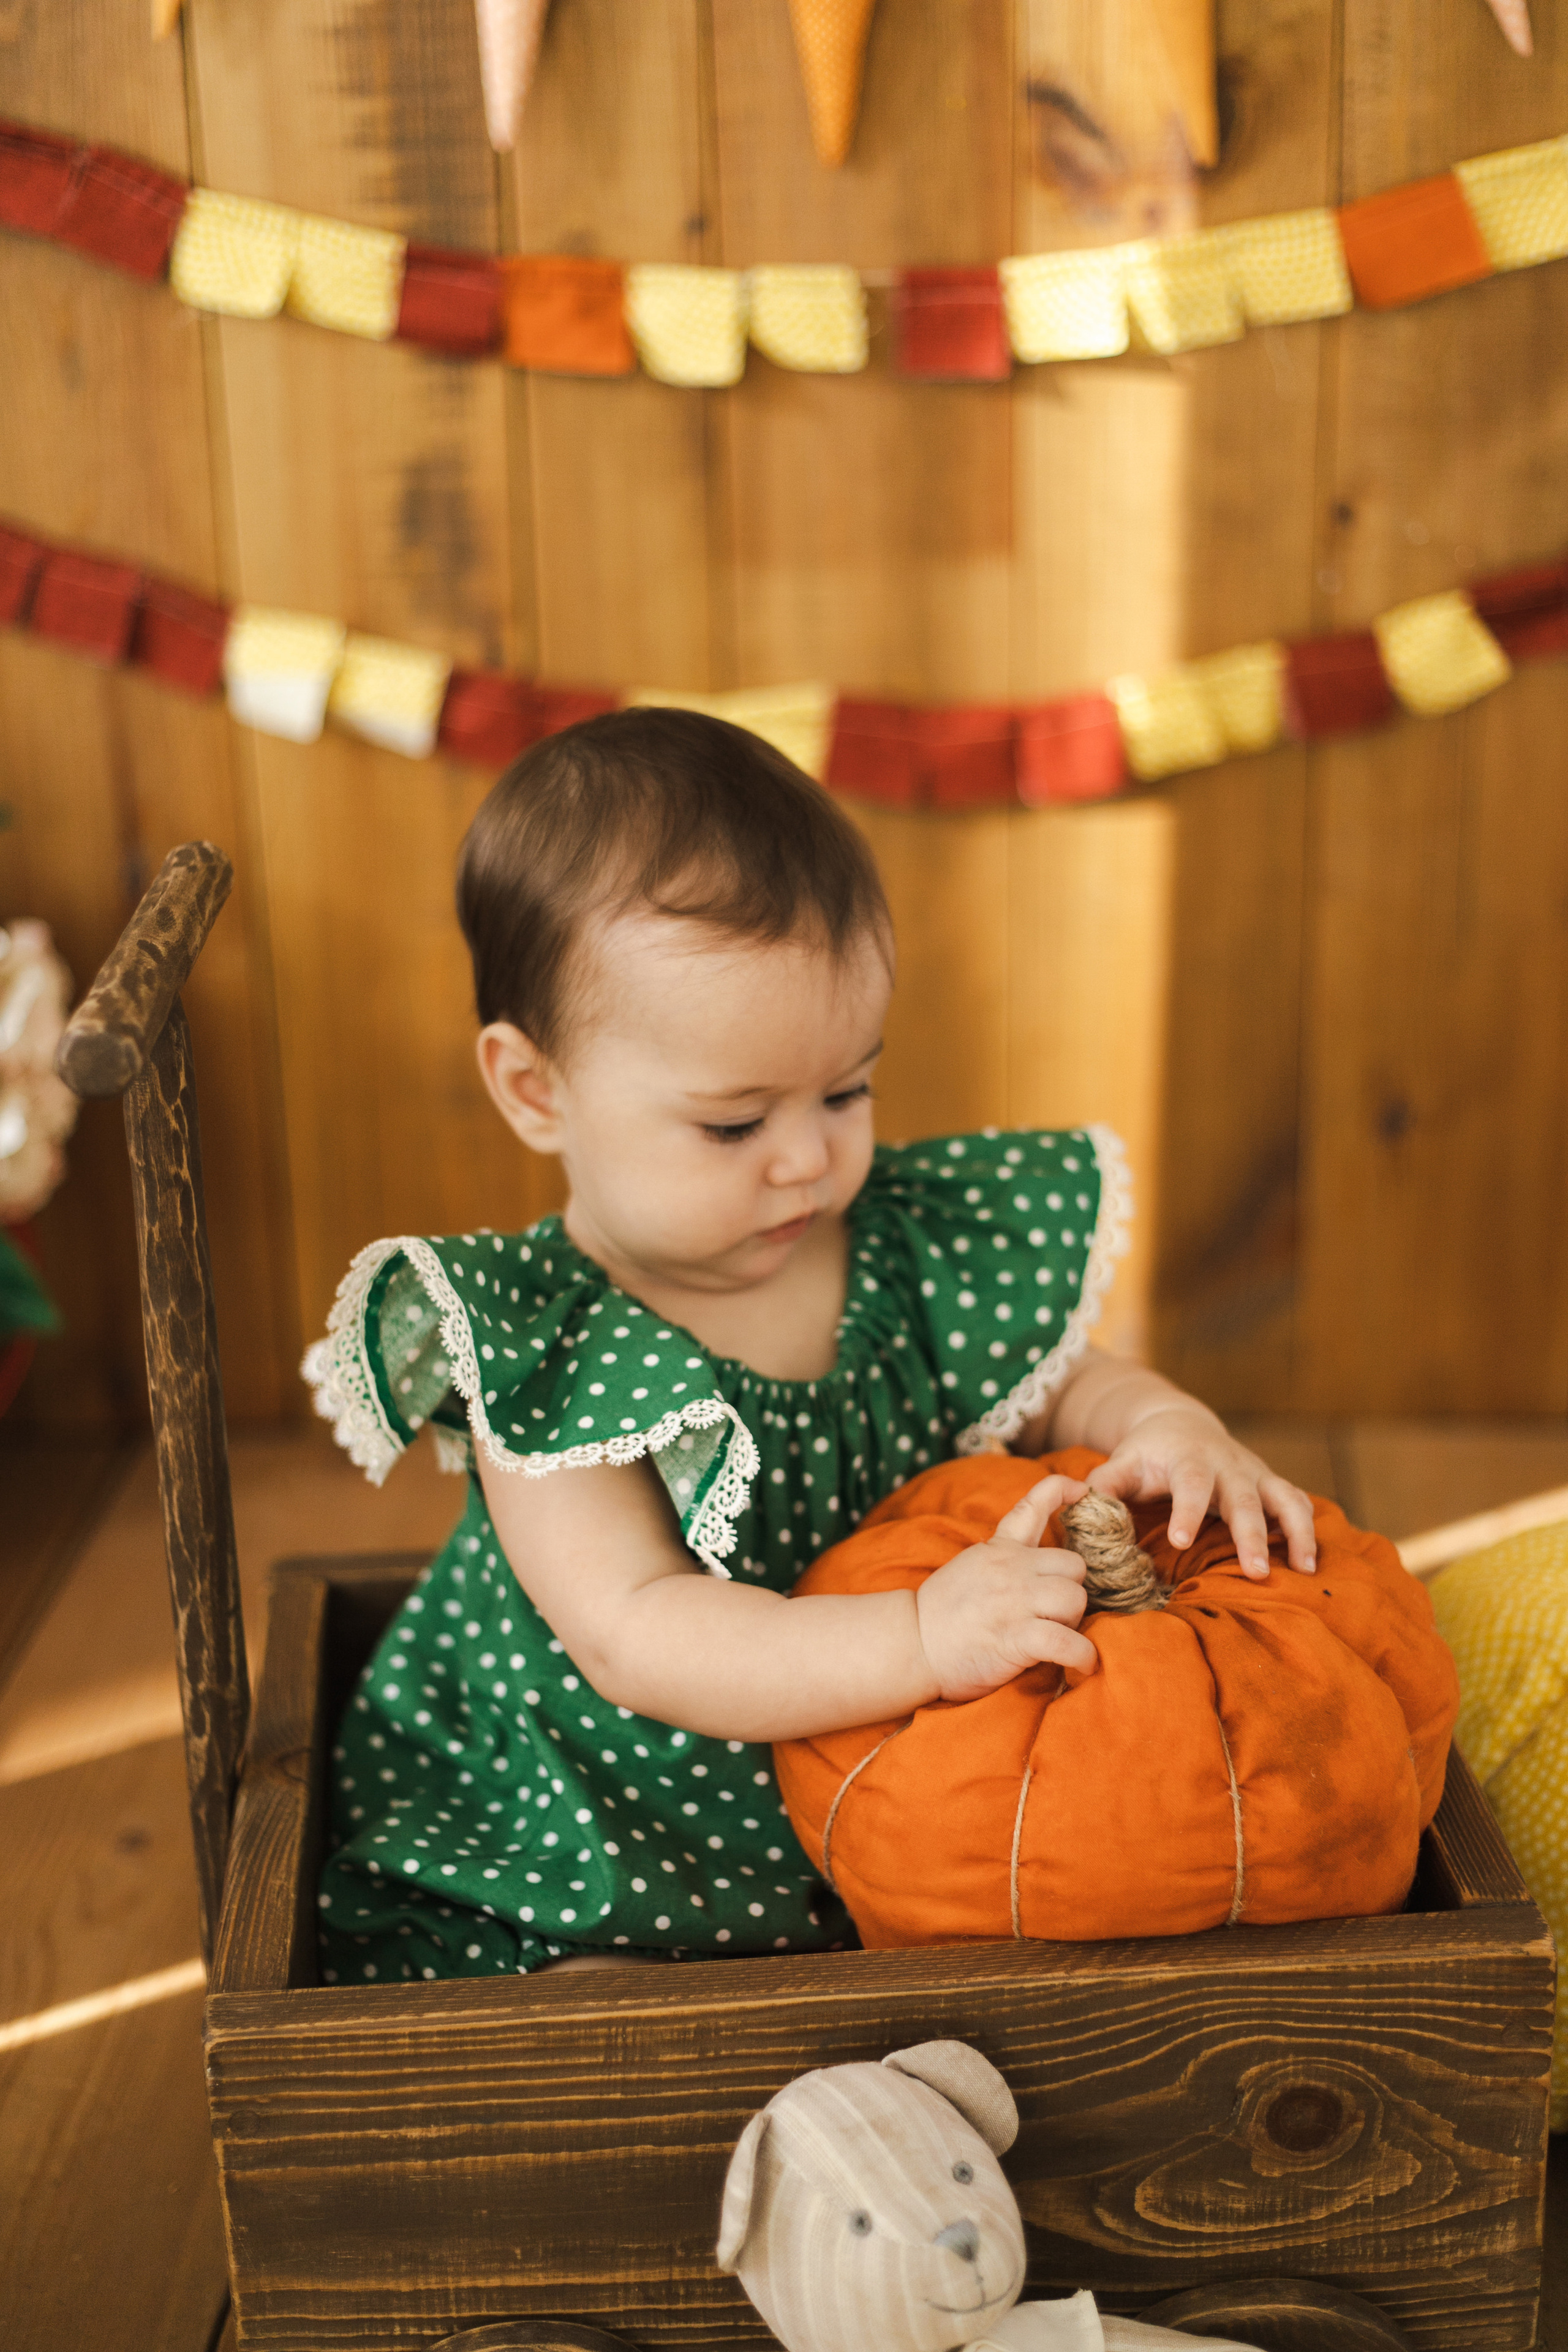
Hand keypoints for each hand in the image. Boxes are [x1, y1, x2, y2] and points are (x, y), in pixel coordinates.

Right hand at [916, 1473, 1098, 1702]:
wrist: (911, 1645)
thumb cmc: (941, 1616)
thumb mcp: (970, 1568)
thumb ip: (1003, 1563)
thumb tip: (1038, 1573)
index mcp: (998, 1549)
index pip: (1032, 1506)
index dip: (1061, 1490)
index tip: (1081, 1490)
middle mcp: (1010, 1568)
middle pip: (1074, 1565)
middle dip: (1071, 1590)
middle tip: (1054, 1614)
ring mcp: (1015, 1601)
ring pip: (1075, 1598)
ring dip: (1073, 1621)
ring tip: (1056, 1637)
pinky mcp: (1017, 1637)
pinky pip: (1068, 1642)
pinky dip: (1082, 1656)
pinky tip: (1081, 1665)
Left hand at [1087, 1406, 1317, 1578]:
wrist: (1181, 1423)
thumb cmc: (1146, 1453)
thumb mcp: (1121, 1463)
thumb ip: (1104, 1486)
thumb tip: (1083, 1509)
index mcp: (1188, 1458)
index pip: (1190, 1483)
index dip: (1188, 1510)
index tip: (1181, 1539)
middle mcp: (1228, 1465)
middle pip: (1245, 1498)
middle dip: (1251, 1535)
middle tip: (1256, 1572)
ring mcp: (1255, 1474)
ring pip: (1283, 1498)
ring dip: (1296, 1532)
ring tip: (1304, 1568)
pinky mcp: (1270, 1485)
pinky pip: (1297, 1504)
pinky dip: (1307, 1529)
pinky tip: (1308, 1563)